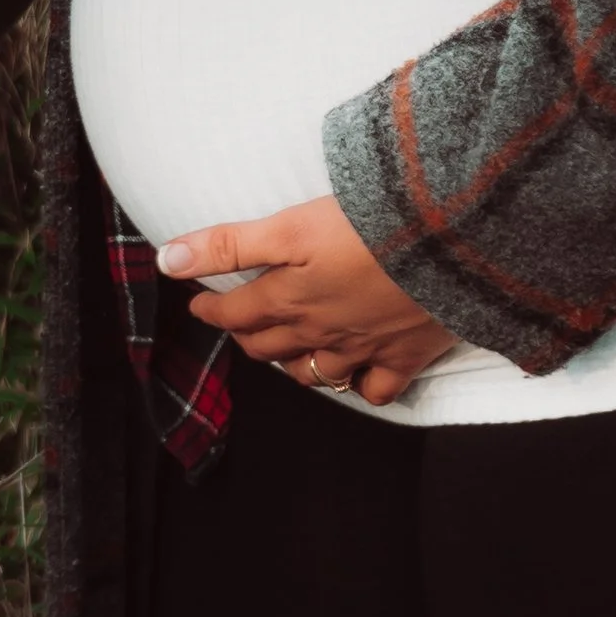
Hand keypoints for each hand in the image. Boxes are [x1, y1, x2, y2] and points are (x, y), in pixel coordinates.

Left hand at [159, 194, 458, 406]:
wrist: (448, 244)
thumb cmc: (367, 226)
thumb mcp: (288, 227)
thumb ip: (227, 244)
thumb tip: (167, 260)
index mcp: (288, 299)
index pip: (235, 314)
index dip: (212, 311)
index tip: (200, 307)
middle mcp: (319, 332)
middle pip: (270, 347)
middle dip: (247, 338)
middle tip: (239, 327)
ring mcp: (362, 350)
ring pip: (315, 374)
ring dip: (295, 366)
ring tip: (287, 353)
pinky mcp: (405, 356)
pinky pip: (375, 390)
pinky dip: (360, 387)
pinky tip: (354, 378)